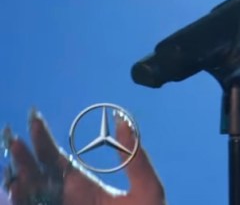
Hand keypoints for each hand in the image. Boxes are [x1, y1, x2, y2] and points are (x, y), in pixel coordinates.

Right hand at [2, 109, 164, 204]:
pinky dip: (22, 201)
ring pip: (29, 193)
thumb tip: (124, 121)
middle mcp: (65, 196)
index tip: (34, 118)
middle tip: (16, 141)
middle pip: (36, 173)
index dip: (42, 138)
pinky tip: (22, 189)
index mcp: (83, 184)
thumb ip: (135, 158)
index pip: (55, 157)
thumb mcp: (147, 188)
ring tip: (20, 170)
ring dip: (21, 181)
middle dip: (24, 157)